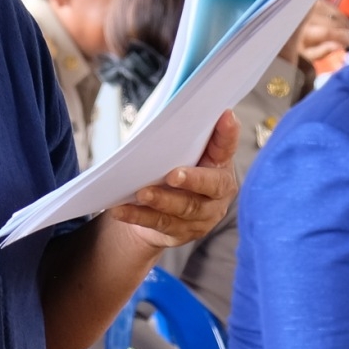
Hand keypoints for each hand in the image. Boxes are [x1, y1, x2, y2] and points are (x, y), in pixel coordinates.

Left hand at [108, 111, 238, 248]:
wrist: (159, 212)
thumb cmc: (170, 170)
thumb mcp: (178, 153)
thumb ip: (177, 138)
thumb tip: (162, 119)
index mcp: (219, 164)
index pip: (226, 146)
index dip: (228, 133)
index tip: (225, 115)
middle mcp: (218, 192)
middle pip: (211, 185)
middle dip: (193, 179)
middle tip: (173, 175)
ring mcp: (203, 216)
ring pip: (184, 208)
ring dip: (161, 200)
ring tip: (141, 193)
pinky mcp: (183, 232)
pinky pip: (159, 224)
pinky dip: (138, 216)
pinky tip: (121, 210)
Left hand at [293, 0, 348, 66]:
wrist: (276, 35)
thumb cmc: (294, 49)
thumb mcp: (307, 56)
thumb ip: (323, 51)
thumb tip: (340, 45)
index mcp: (300, 34)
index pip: (326, 32)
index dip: (341, 36)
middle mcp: (301, 18)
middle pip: (329, 20)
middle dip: (344, 29)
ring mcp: (302, 7)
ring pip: (329, 10)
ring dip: (343, 20)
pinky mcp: (305, 2)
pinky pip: (325, 4)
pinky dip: (336, 12)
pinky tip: (341, 20)